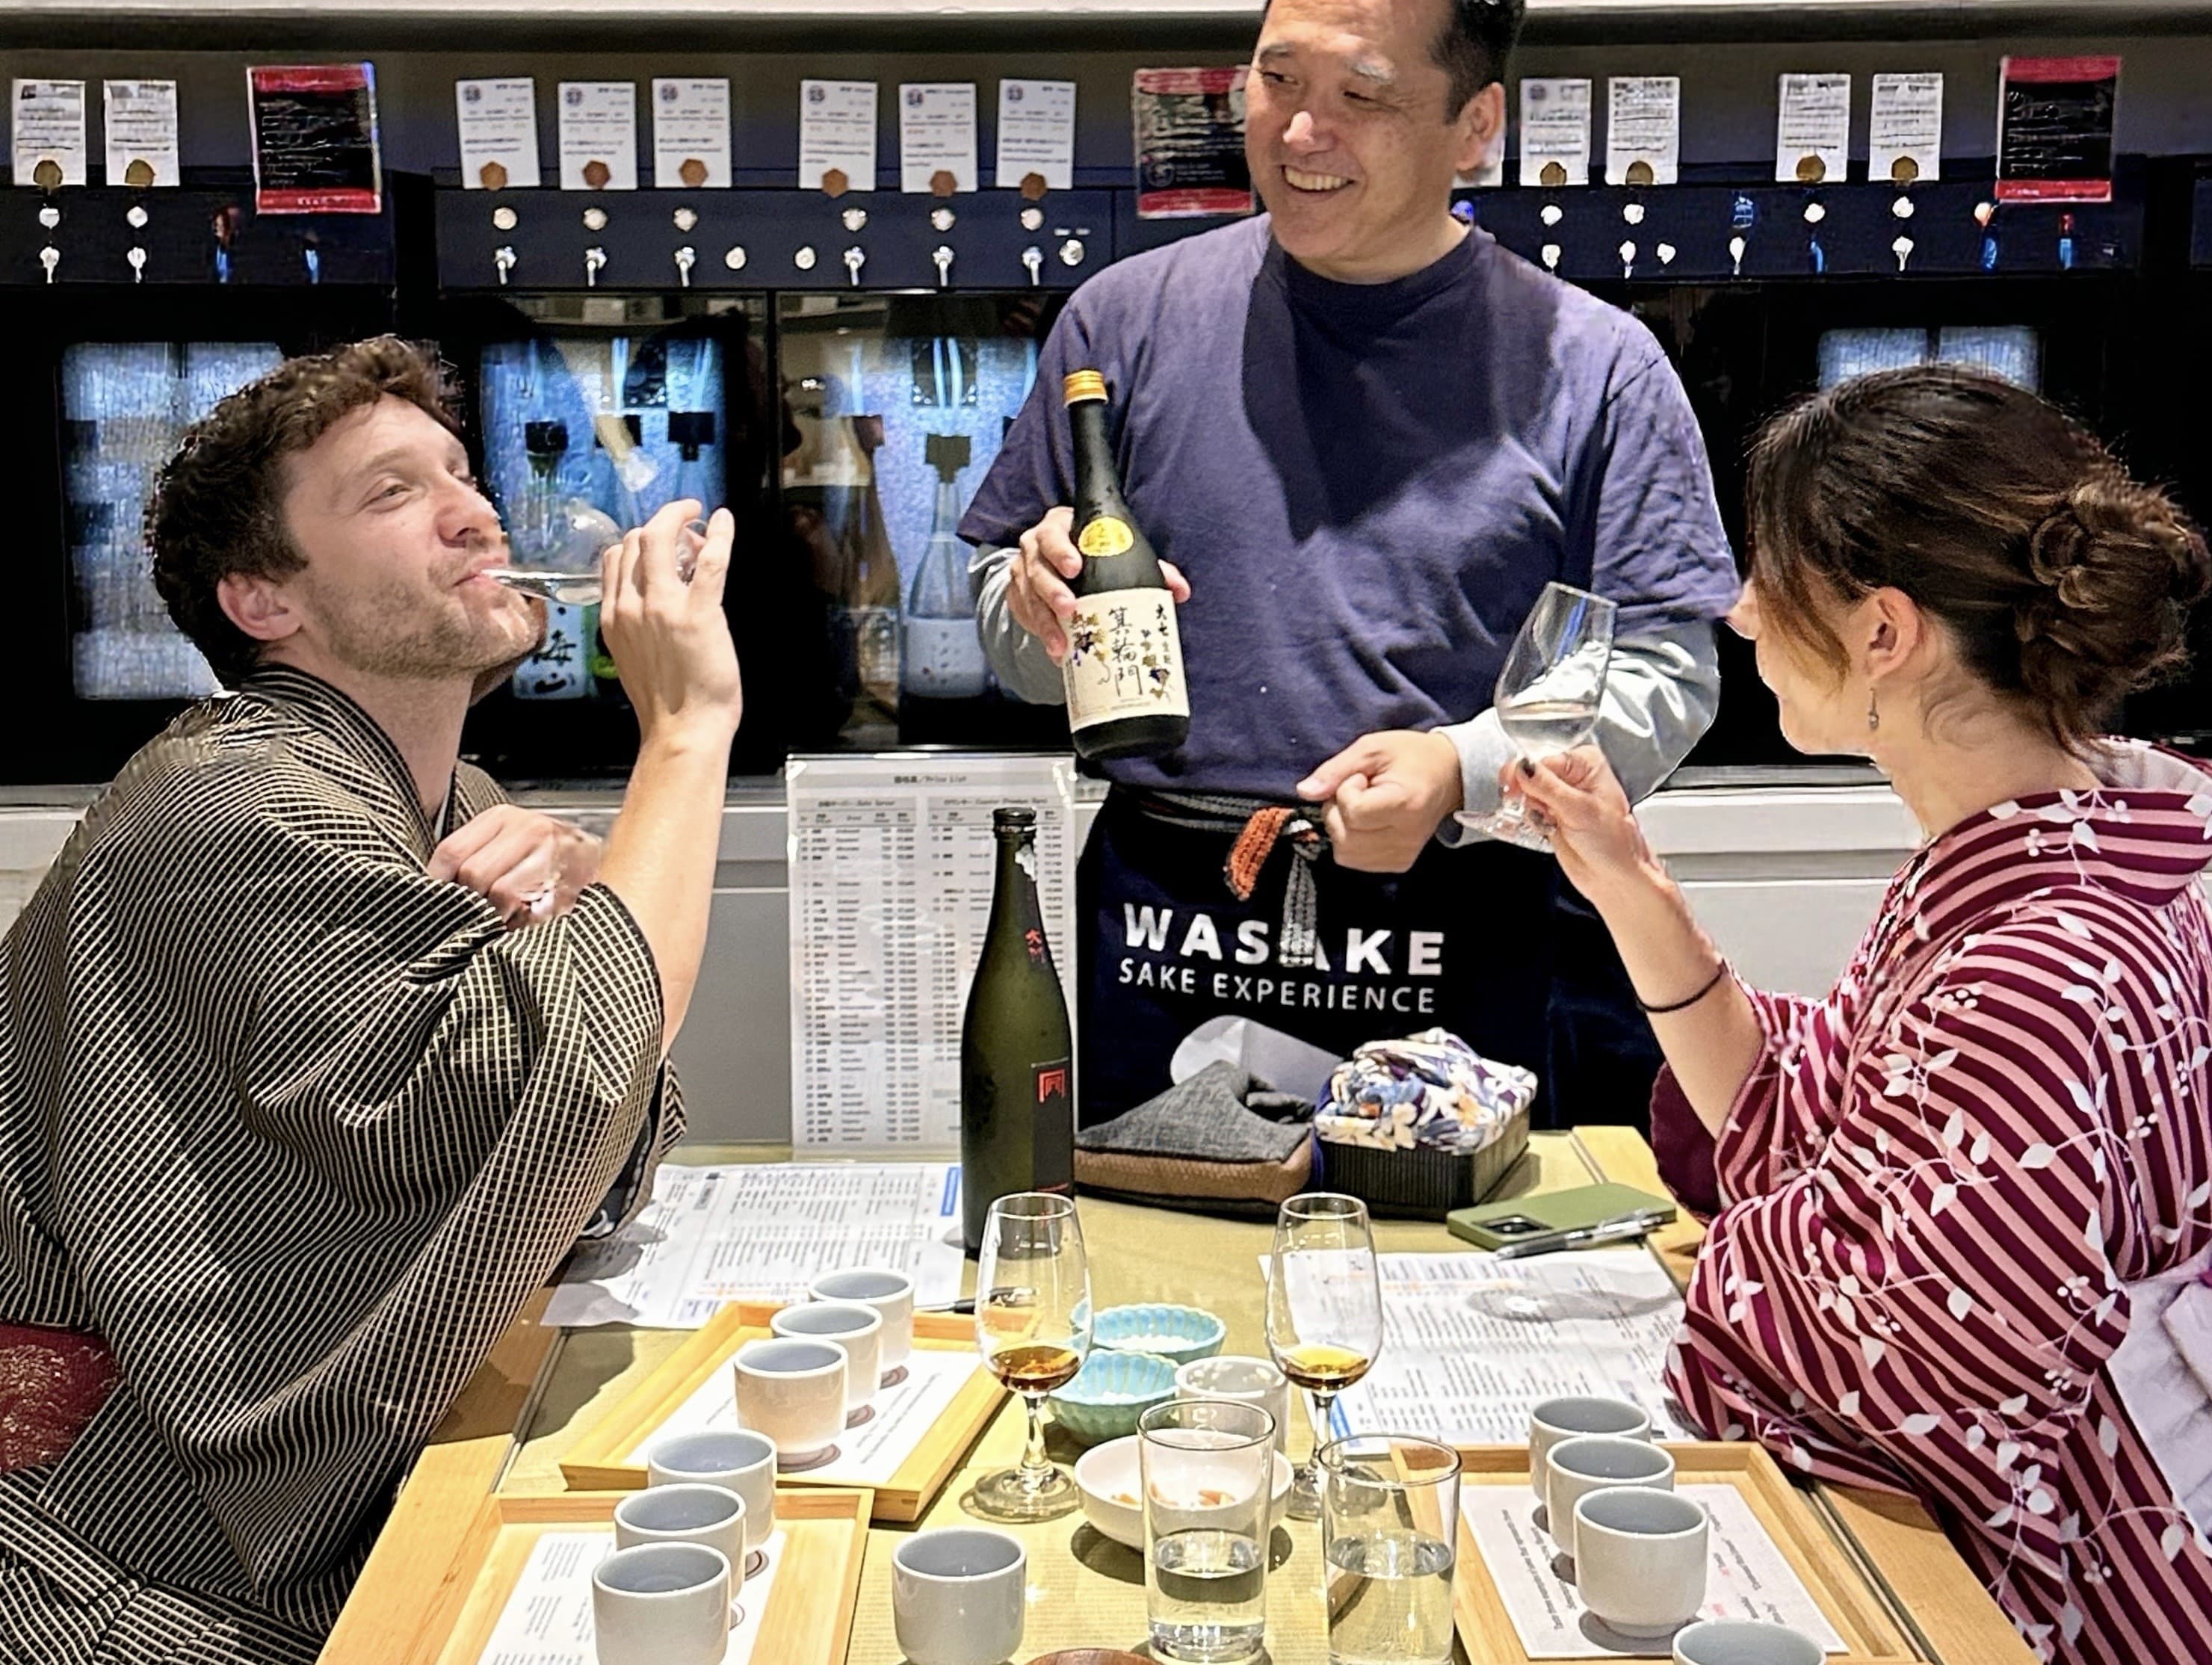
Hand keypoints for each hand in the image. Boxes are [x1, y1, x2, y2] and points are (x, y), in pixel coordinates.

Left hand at [428, 805, 602, 928]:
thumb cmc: (547, 855)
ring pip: (502, 894)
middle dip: (473, 901)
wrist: (600, 861)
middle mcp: (531, 830)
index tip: (438, 899)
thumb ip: (474, 855)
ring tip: (505, 917)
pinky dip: (523, 923)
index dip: (438, 881)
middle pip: (475, 874)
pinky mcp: (573, 883)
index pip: (453, 851)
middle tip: (478, 913)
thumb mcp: (507, 840)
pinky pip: (533, 912)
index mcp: (504, 818)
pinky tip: (525, 920)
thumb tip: (434, 888)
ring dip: (498, 915)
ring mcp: (555, 855)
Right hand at [597, 499, 741, 746]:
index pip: (616, 557)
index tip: (664, 544)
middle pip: (637, 540)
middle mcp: (630, 606)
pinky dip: (720, 535)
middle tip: (686, 524)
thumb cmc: (666, 702)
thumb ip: (636, 622)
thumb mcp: (633, 655)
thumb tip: (655, 596)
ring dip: (682, 520)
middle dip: (662, 525)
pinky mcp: (699, 613)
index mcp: (614, 617)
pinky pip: (710, 561)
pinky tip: (725, 521)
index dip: (641, 541)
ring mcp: (663, 607)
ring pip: (662, 538)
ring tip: (702, 520)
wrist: (683, 731)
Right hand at [1006, 505, 1190, 663]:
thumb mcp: (1114, 552)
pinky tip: (1056, 651)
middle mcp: (1034, 547)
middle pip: (1037, 568)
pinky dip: (1041, 634)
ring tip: (1061, 643)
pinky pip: (1026, 617)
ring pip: (1029, 597)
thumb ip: (1149, 567)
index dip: (1061, 550)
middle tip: (1070, 608)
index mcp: (1059, 527)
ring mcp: (1023, 573)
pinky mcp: (1018, 597)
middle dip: (1053, 589)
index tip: (1075, 567)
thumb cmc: (1090, 553)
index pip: (1054, 533)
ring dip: (1045, 622)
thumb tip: (1181, 590)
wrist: (1053, 563)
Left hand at [1296, 730, 1462, 872]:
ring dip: (1342, 829)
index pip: (1353, 812)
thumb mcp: (1372, 748)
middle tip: (1358, 791)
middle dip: (1338, 811)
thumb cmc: (1410, 756)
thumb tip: (1304, 792)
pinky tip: (1367, 823)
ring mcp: (1404, 854)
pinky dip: (1352, 842)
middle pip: (1344, 837)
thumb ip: (1336, 769)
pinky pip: (1356, 861)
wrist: (1449, 776)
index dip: (1345, 791)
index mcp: (1405, 803)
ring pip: (1345, 854)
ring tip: (1362, 807)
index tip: (1361, 777)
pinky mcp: (1400, 864)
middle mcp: (1406, 836)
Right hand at [1500, 746, 1658, 905]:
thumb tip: (1522, 766)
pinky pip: (1526, 811)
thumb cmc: (1613, 843)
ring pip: (1525, 794)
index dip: (1525, 775)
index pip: (1541, 759)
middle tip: (1539, 811)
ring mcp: (1560, 796)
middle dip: (1527, 794)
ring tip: (1550, 823)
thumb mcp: (1578, 809)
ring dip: (1530, 810)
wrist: (1613, 877)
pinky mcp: (1551, 815)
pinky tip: (1545, 829)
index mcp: (1585, 763)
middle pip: (1529, 774)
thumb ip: (1546, 786)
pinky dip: (1529, 821)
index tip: (1516, 790)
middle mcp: (1572, 776)